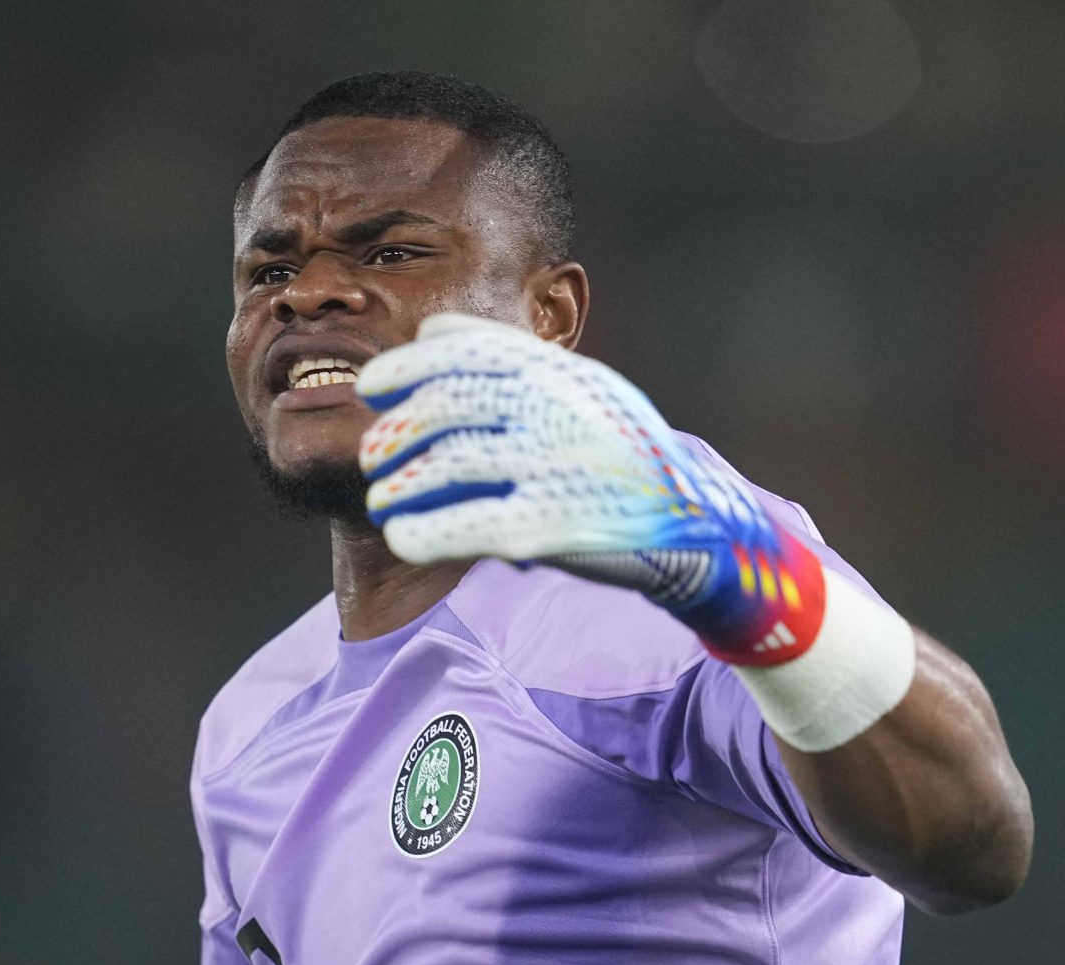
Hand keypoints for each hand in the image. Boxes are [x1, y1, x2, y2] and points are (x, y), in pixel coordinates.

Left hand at [356, 314, 824, 663]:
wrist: (695, 521)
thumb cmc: (620, 452)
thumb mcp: (578, 387)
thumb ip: (506, 356)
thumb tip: (429, 327)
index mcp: (560, 372)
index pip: (463, 352)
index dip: (405, 366)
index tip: (369, 386)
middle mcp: (557, 408)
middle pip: (445, 406)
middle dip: (395, 430)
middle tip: (372, 455)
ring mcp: (556, 465)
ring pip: (448, 462)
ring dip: (400, 483)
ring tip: (382, 501)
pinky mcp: (554, 526)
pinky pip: (469, 523)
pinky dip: (425, 530)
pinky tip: (403, 538)